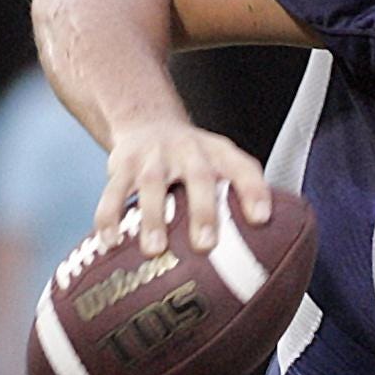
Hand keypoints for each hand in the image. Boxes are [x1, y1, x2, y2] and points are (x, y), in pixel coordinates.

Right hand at [99, 121, 270, 255]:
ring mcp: (154, 156)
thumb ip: (239, 198)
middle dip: (202, 212)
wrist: (148, 122)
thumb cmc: (195, 159)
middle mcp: (189, 150)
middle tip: (205, 246)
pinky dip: (109, 218)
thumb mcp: (221, 164)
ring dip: (152, 219)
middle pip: (198, 177)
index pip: (244, 168)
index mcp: (220, 153)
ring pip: (152, 184)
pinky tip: (109, 244)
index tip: (261, 219)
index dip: (254, 191)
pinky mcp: (122, 164)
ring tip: (153, 251)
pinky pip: (113, 192)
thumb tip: (265, 252)